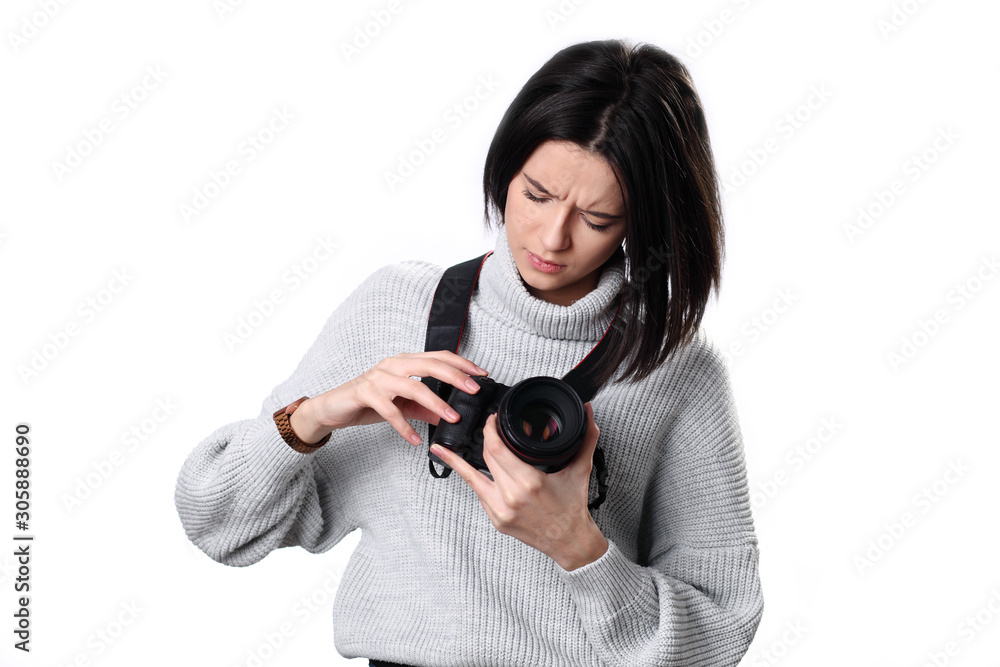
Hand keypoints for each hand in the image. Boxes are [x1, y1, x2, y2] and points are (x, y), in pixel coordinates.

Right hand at [290, 351, 486, 445]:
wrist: (332, 408)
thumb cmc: (368, 402)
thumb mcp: (403, 405)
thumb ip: (426, 409)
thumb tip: (451, 417)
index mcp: (405, 362)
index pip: (439, 357)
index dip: (462, 364)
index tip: (482, 374)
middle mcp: (393, 365)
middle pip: (430, 365)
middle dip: (456, 377)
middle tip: (473, 391)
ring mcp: (379, 377)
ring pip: (414, 386)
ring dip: (436, 403)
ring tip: (452, 418)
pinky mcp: (366, 393)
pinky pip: (390, 411)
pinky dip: (405, 427)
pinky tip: (416, 440)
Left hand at [430, 402, 608, 570]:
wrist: (571, 542)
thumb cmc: (574, 508)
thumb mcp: (581, 469)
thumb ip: (586, 438)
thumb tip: (589, 412)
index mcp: (530, 482)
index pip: (497, 449)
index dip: (490, 430)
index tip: (492, 420)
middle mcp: (511, 497)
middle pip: (485, 459)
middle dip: (483, 440)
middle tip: (485, 428)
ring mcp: (500, 511)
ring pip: (472, 478)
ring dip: (459, 462)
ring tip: (442, 449)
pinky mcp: (496, 521)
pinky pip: (480, 494)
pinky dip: (475, 480)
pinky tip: (466, 470)